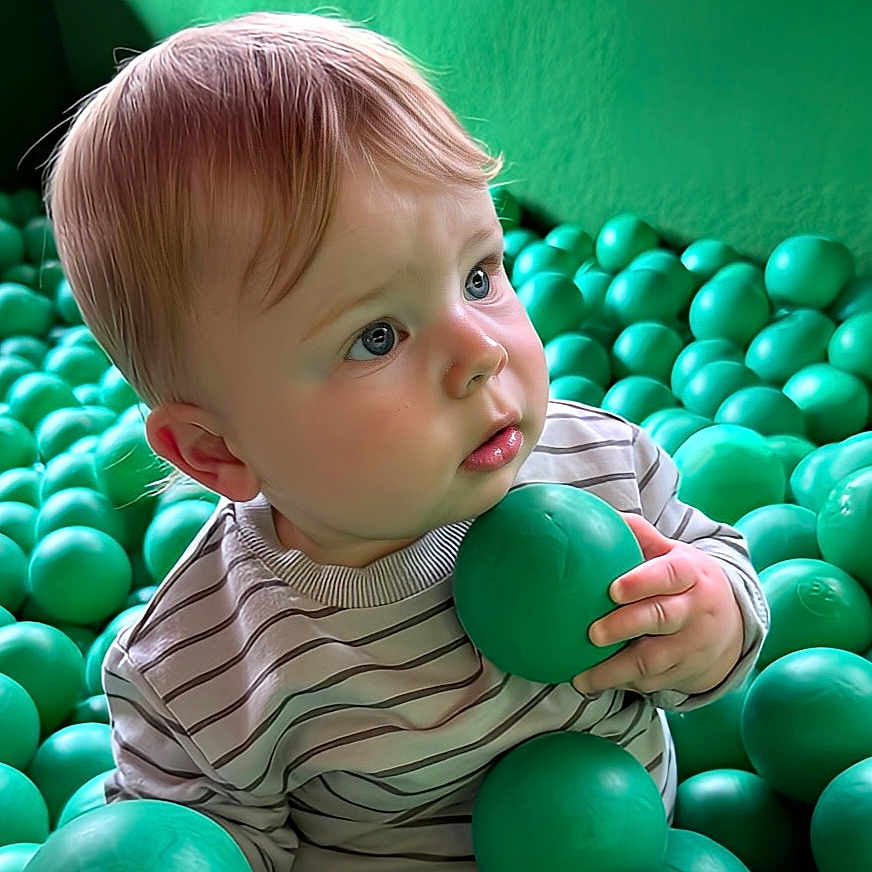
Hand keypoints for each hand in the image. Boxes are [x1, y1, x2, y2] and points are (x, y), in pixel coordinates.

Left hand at [572, 513, 743, 696]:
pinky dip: (625, 684)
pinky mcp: (687, 672)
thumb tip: (606, 515)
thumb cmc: (686, 580)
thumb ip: (642, 536)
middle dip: (626, 626)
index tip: (613, 590)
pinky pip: (655, 682)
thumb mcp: (674, 554)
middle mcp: (696, 610)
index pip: (670, 575)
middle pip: (662, 618)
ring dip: (616, 671)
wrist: (735, 623)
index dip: (643, 582)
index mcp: (691, 574)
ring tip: (582, 678)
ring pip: (655, 660)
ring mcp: (694, 645)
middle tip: (593, 633)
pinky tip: (597, 684)